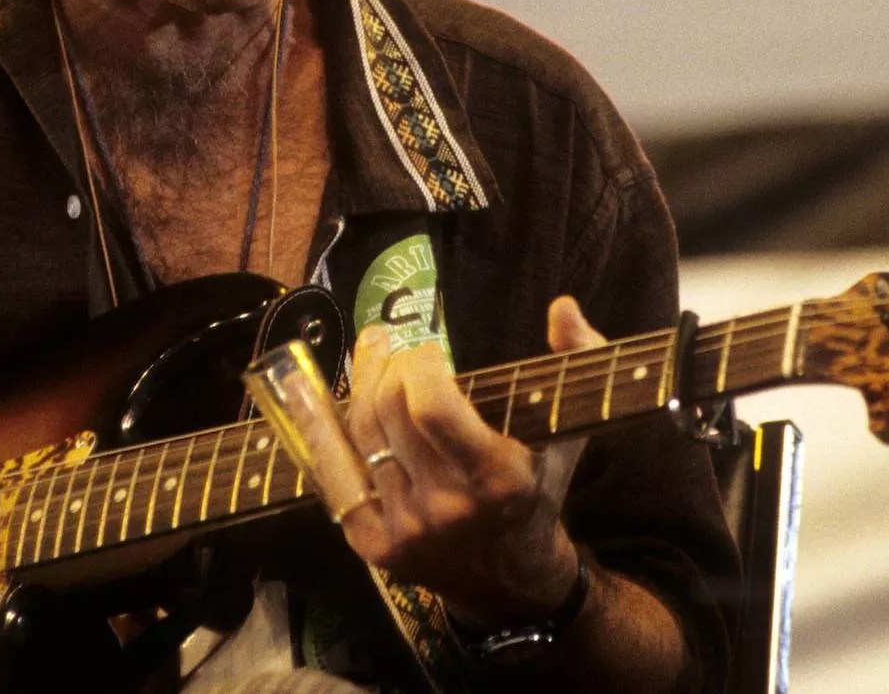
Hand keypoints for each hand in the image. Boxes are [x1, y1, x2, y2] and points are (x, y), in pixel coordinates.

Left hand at [339, 295, 605, 625]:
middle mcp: (447, 506)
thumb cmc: (540, 490)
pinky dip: (325, 432)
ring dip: (360, 385)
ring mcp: (406, 528)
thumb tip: (563, 307)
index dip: (419, 363)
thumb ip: (576, 360)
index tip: (427, 348)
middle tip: (391, 343)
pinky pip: (336, 475)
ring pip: (361, 435)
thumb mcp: (569, 429)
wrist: (515, 581)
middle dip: (386, 364)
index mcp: (497, 478)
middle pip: (389, 410)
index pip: (431, 405)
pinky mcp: (373, 545)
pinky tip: (312, 396)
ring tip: (370, 356)